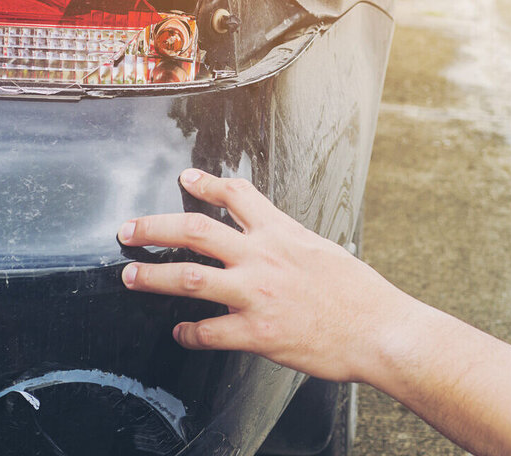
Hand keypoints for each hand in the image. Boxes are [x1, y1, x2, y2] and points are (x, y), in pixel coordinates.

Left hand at [117, 169, 414, 382]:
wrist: (380, 331)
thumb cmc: (360, 295)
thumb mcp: (325, 251)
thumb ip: (291, 245)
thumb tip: (275, 242)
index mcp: (283, 234)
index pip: (238, 196)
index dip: (206, 183)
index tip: (186, 178)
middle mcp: (264, 258)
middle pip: (195, 231)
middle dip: (154, 226)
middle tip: (129, 228)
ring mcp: (258, 294)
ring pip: (190, 278)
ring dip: (153, 276)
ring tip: (131, 275)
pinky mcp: (258, 332)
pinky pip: (209, 332)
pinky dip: (189, 333)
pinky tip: (180, 333)